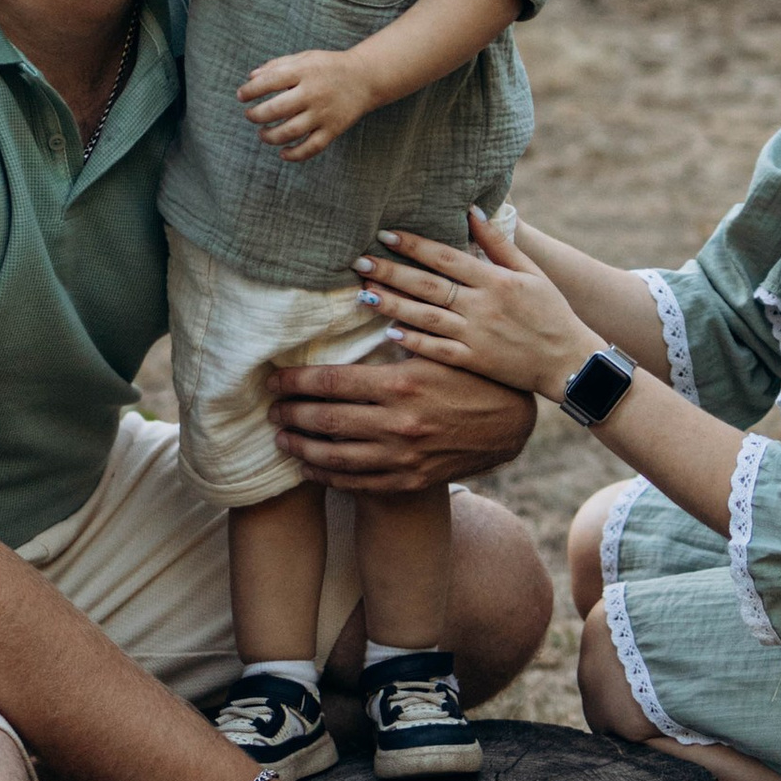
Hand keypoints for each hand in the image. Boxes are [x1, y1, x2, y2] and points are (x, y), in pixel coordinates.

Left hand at [240, 44, 377, 158]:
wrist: (366, 78)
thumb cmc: (329, 67)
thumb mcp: (305, 58)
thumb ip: (278, 65)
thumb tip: (251, 77)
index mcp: (304, 72)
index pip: (270, 81)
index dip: (250, 90)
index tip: (241, 96)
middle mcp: (313, 93)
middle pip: (277, 109)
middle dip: (256, 115)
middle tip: (250, 116)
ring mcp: (324, 113)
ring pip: (291, 131)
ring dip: (270, 136)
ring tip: (262, 134)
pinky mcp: (333, 129)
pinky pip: (311, 147)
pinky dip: (295, 154)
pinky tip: (283, 153)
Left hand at [265, 349, 535, 489]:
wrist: (509, 426)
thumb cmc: (471, 375)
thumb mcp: (438, 348)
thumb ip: (398, 329)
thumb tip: (358, 297)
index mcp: (400, 384)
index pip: (329, 383)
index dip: (294, 382)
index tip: (272, 379)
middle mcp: (397, 424)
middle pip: (324, 420)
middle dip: (290, 415)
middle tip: (270, 409)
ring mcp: (402, 457)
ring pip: (334, 456)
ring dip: (300, 448)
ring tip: (282, 439)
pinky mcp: (408, 480)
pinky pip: (357, 482)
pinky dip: (327, 476)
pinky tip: (309, 468)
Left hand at [358, 208, 596, 403]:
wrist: (569, 360)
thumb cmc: (552, 312)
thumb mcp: (532, 272)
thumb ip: (499, 244)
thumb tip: (471, 211)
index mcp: (496, 280)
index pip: (446, 257)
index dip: (414, 245)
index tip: (386, 234)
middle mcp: (482, 306)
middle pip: (428, 285)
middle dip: (391, 271)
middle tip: (360, 261)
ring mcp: (476, 336)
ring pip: (426, 317)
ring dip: (393, 304)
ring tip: (364, 292)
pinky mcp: (474, 362)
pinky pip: (437, 350)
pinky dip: (413, 341)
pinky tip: (389, 331)